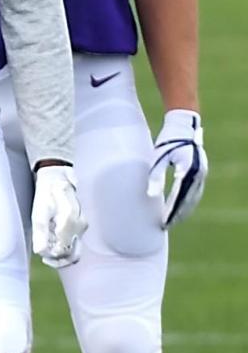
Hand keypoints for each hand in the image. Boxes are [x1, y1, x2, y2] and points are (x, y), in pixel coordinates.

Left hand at [31, 164, 85, 267]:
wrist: (57, 180)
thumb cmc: (46, 195)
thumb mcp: (39, 212)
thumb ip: (40, 232)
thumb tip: (40, 251)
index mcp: (69, 221)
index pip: (62, 251)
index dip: (50, 256)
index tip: (41, 251)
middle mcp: (80, 225)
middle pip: (72, 254)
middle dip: (57, 259)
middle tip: (44, 255)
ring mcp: (82, 226)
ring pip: (75, 251)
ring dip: (61, 254)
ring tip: (48, 247)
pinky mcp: (82, 226)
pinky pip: (75, 243)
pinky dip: (65, 246)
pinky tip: (54, 240)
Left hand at [147, 109, 207, 227]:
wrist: (182, 127)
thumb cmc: (166, 142)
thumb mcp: (158, 159)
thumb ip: (155, 177)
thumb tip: (151, 196)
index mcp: (187, 170)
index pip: (179, 197)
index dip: (171, 211)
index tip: (163, 222)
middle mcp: (198, 173)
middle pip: (189, 200)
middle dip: (178, 214)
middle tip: (166, 225)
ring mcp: (201, 173)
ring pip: (194, 197)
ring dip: (184, 210)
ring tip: (173, 221)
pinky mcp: (201, 172)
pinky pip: (195, 192)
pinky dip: (189, 202)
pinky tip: (181, 208)